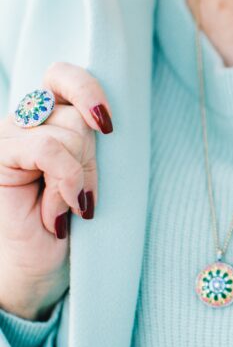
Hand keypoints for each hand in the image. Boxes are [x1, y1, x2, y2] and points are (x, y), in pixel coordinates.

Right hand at [0, 61, 112, 319]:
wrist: (38, 270)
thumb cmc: (71, 226)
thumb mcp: (89, 179)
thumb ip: (88, 146)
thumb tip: (102, 121)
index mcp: (49, 120)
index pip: (63, 76)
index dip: (87, 89)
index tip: (108, 126)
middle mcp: (26, 123)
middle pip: (76, 111)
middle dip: (92, 158)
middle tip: (85, 197)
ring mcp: (10, 138)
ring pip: (69, 131)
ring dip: (80, 177)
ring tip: (68, 210)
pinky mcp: (1, 156)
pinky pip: (47, 149)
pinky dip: (65, 181)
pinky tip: (59, 215)